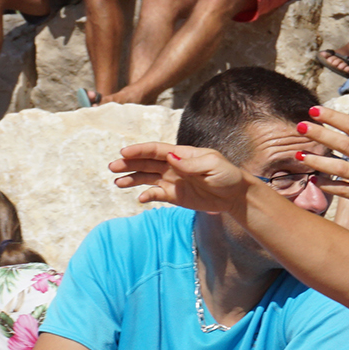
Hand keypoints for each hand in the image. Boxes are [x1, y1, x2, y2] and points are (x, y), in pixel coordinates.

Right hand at [108, 141, 253, 213]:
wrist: (235, 196)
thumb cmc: (227, 175)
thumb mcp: (212, 165)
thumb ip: (191, 163)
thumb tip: (170, 157)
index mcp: (181, 154)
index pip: (156, 150)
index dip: (139, 150)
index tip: (124, 153)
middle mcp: (173, 166)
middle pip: (146, 163)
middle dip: (129, 164)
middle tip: (113, 167)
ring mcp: (172, 181)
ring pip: (147, 178)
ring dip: (132, 179)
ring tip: (118, 182)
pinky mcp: (174, 196)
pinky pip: (156, 195)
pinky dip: (147, 196)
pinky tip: (141, 199)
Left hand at [297, 104, 348, 225]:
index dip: (332, 118)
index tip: (315, 111)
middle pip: (343, 144)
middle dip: (319, 134)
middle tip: (300, 126)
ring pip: (340, 168)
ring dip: (317, 161)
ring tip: (299, 155)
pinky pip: (345, 191)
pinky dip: (328, 185)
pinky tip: (315, 179)